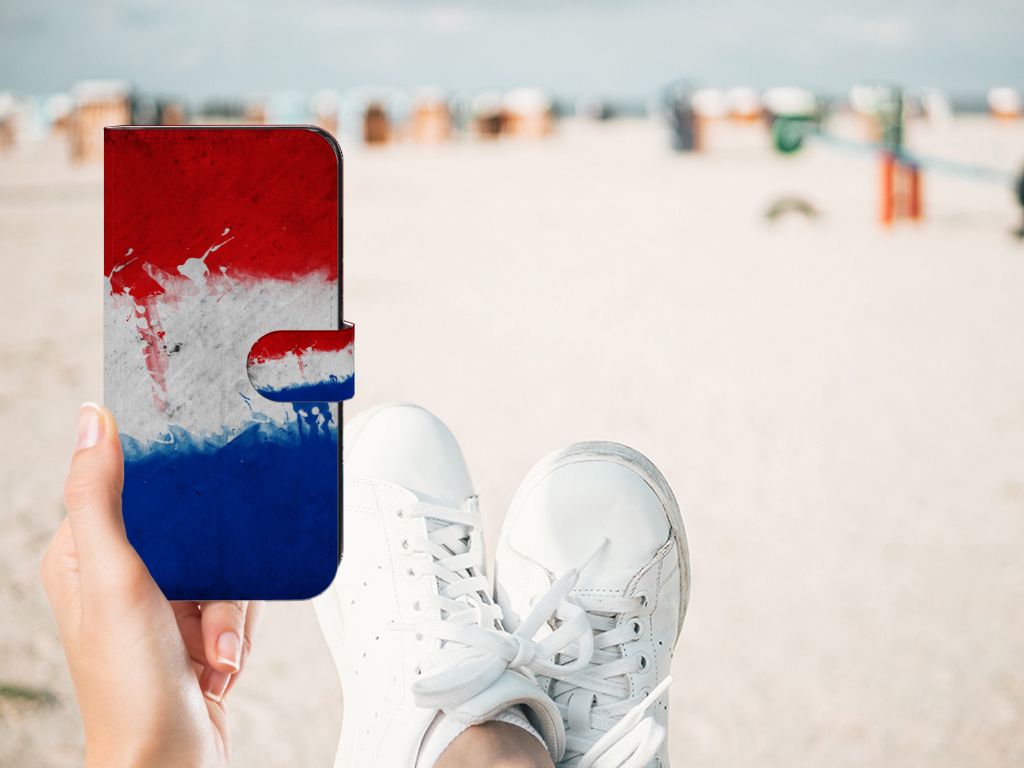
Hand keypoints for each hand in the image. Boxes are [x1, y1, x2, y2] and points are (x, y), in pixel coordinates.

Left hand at [41, 403, 260, 767]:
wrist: (172, 761)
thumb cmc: (131, 686)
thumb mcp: (115, 578)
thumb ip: (99, 498)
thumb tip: (92, 421)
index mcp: (83, 556)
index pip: (127, 487)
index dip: (168, 490)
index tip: (196, 493)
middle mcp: (120, 576)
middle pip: (191, 527)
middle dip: (215, 571)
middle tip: (209, 603)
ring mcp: (160, 603)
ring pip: (222, 563)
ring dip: (229, 609)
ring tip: (214, 646)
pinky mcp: (193, 627)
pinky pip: (236, 599)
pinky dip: (237, 629)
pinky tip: (221, 658)